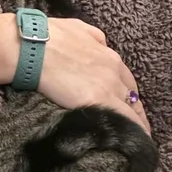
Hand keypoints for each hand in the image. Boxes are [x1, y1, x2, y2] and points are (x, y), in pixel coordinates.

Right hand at [0, 14, 150, 133]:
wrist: (32, 46)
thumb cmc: (48, 35)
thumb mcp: (77, 29)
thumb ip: (93, 38)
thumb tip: (100, 45)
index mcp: (108, 56)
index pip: (125, 79)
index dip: (127, 92)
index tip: (128, 102)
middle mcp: (113, 70)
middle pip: (131, 95)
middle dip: (134, 108)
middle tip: (136, 123)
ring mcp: (108, 86)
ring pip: (132, 109)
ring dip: (137, 122)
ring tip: (140, 137)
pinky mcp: (98, 101)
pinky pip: (124, 120)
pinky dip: (133, 130)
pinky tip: (135, 143)